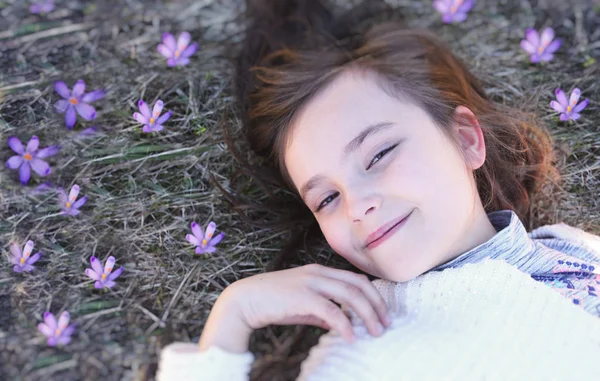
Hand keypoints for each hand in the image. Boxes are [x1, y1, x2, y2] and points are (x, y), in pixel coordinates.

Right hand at [222, 263, 391, 342]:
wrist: (244, 300)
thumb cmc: (273, 303)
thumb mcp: (303, 305)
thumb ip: (323, 311)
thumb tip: (341, 324)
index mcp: (320, 271)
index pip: (355, 279)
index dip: (372, 295)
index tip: (382, 313)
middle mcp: (318, 273)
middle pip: (358, 285)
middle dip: (376, 304)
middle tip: (385, 324)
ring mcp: (311, 283)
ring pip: (350, 295)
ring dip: (367, 315)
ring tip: (375, 332)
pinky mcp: (303, 297)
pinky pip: (332, 311)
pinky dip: (345, 324)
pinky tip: (350, 337)